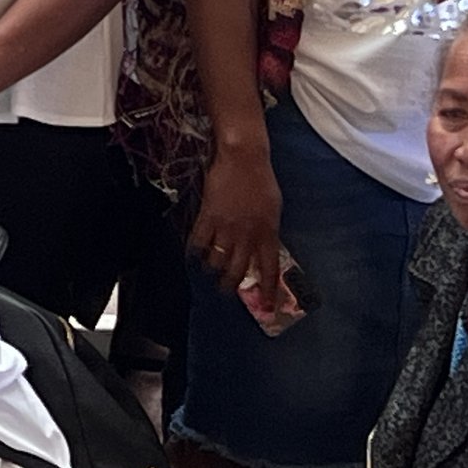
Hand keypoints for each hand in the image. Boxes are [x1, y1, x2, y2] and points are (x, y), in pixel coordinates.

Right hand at [189, 144, 282, 297]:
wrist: (242, 160)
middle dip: (231, 285)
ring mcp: (226, 227)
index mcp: (268, 234)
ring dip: (212, 268)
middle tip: (226, 291)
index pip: (269, 269)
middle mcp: (247, 235)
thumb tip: (263, 248)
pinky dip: (194, 251)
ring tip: (209, 270)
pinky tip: (194, 254)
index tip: (267, 307)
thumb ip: (268, 231)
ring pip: (216, 259)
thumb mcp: (274, 210)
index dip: (268, 291)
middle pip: (238, 270)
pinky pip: (198, 241)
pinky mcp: (208, 216)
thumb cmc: (262, 182)